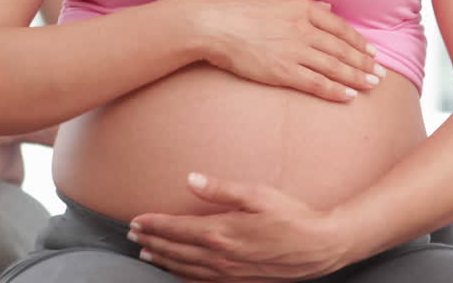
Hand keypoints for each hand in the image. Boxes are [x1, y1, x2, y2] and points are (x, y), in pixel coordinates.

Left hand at [129, 173, 349, 281]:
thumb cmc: (292, 216)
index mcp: (222, 232)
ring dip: (163, 259)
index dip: (154, 224)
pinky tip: (177, 272)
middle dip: (151, 241)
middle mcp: (220, 256)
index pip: (177, 228)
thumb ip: (222, 189)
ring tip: (146, 252)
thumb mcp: (258, 194)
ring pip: (185, 268)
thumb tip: (191, 180)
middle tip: (133, 235)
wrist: (319, 246)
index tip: (136, 220)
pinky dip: (183, 275)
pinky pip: (201, 281)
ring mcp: (228, 272)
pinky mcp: (239, 280)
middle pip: (175, 249)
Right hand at [193, 0, 384, 102]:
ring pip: (334, 67)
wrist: (211, 22)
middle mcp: (303, 29)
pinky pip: (315, 83)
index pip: (339, 26)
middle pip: (342, 49)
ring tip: (373, 86)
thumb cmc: (234, 3)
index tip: (371, 50)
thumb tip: (325, 5)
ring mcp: (294, 51)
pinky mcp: (282, 71)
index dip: (358, 41)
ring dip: (357, 78)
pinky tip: (348, 96)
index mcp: (301, 7)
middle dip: (364, 63)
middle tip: (381, 73)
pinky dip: (334, 90)